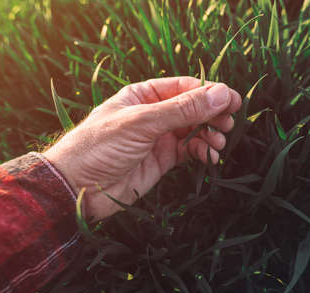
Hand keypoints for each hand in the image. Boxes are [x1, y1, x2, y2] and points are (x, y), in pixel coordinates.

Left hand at [43, 77, 240, 220]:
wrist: (77, 188)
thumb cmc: (100, 146)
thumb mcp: (142, 123)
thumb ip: (182, 110)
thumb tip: (220, 94)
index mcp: (143, 95)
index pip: (184, 87)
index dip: (209, 92)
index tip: (232, 101)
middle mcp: (153, 114)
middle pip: (192, 108)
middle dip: (212, 115)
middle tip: (229, 123)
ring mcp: (158, 138)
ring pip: (194, 130)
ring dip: (210, 135)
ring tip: (219, 143)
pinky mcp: (161, 160)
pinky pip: (189, 151)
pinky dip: (203, 153)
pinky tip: (210, 157)